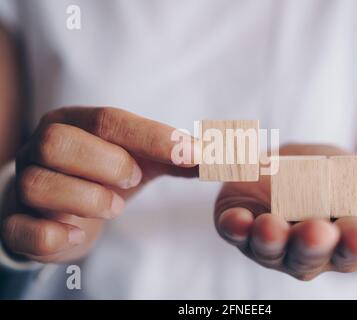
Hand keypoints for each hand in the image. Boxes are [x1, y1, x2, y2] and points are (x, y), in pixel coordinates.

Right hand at [0, 107, 196, 262]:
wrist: (62, 207)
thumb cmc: (105, 176)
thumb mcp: (141, 159)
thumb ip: (177, 156)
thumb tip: (219, 156)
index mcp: (73, 123)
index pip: (109, 120)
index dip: (152, 137)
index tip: (193, 154)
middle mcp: (40, 147)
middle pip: (59, 142)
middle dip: (106, 163)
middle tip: (132, 181)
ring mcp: (24, 185)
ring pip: (39, 183)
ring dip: (87, 198)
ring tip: (113, 206)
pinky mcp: (17, 223)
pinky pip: (21, 228)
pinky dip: (54, 234)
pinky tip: (78, 234)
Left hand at [214, 144, 356, 279]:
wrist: (301, 162)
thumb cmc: (342, 178)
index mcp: (342, 242)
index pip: (352, 249)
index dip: (356, 242)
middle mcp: (305, 249)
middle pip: (308, 255)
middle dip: (312, 244)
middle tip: (318, 231)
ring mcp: (270, 240)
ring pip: (269, 248)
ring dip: (270, 239)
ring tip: (271, 226)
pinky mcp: (240, 223)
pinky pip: (234, 229)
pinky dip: (234, 226)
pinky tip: (237, 219)